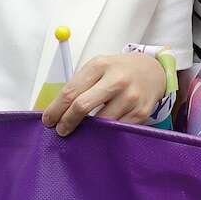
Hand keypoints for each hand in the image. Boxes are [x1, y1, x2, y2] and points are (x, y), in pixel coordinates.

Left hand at [40, 54, 163, 136]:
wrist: (152, 71)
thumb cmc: (118, 71)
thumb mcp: (98, 67)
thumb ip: (79, 85)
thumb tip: (57, 111)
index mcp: (100, 65)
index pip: (70, 92)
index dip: (55, 110)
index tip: (48, 120)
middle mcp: (116, 80)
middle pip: (82, 107)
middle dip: (66, 122)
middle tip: (61, 130)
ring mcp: (130, 97)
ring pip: (99, 123)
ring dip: (86, 131)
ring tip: (81, 131)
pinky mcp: (141, 113)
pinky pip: (116, 130)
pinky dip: (105, 134)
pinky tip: (100, 132)